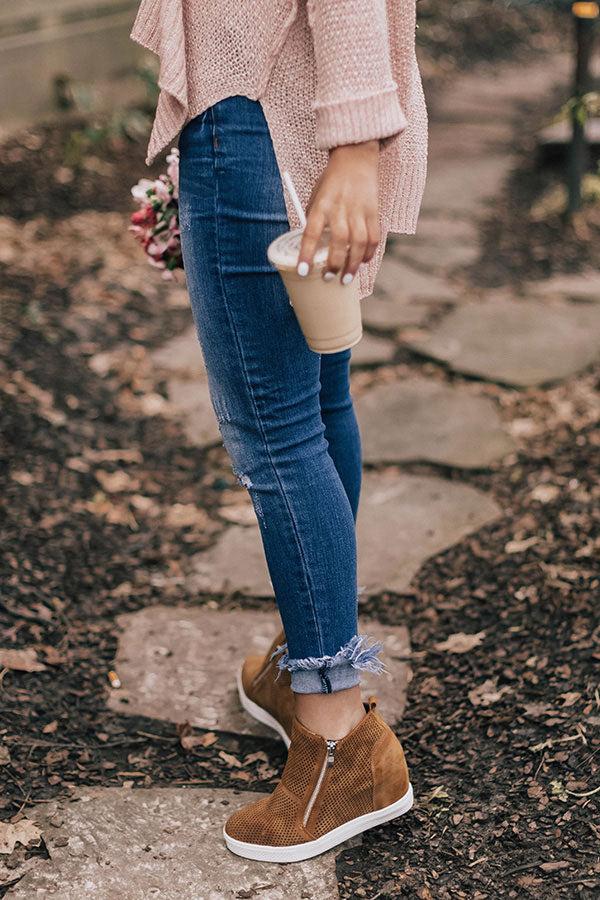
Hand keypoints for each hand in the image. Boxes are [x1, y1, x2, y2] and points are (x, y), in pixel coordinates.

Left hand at [297, 140, 380, 283]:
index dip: (306, 254)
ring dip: (353, 264)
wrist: (355, 157)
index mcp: (321, 205)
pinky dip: (369, 253)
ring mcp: (359, 210)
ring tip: (347, 279)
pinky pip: (374, 237)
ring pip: (359, 243)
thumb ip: (313, 219)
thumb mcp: (316, 196)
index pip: (311, 233)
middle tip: (328, 278)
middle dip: (334, 264)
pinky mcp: (373, 211)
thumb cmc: (331, 182)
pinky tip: (363, 262)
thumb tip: (311, 247)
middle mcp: (340, 208)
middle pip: (338, 241)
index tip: (303, 271)